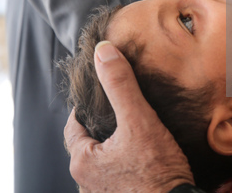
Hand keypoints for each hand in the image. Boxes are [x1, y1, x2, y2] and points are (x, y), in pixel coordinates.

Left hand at [64, 41, 194, 192]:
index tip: (101, 96)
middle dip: (103, 128)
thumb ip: (121, 85)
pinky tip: (143, 159)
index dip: (87, 108)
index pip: (74, 125)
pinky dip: (126, 166)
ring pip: (104, 163)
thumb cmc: (157, 172)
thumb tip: (103, 51)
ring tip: (135, 135)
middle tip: (122, 113)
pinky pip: (117, 177)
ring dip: (115, 149)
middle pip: (89, 144)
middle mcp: (86, 183)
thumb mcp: (139, 121)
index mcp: (82, 162)